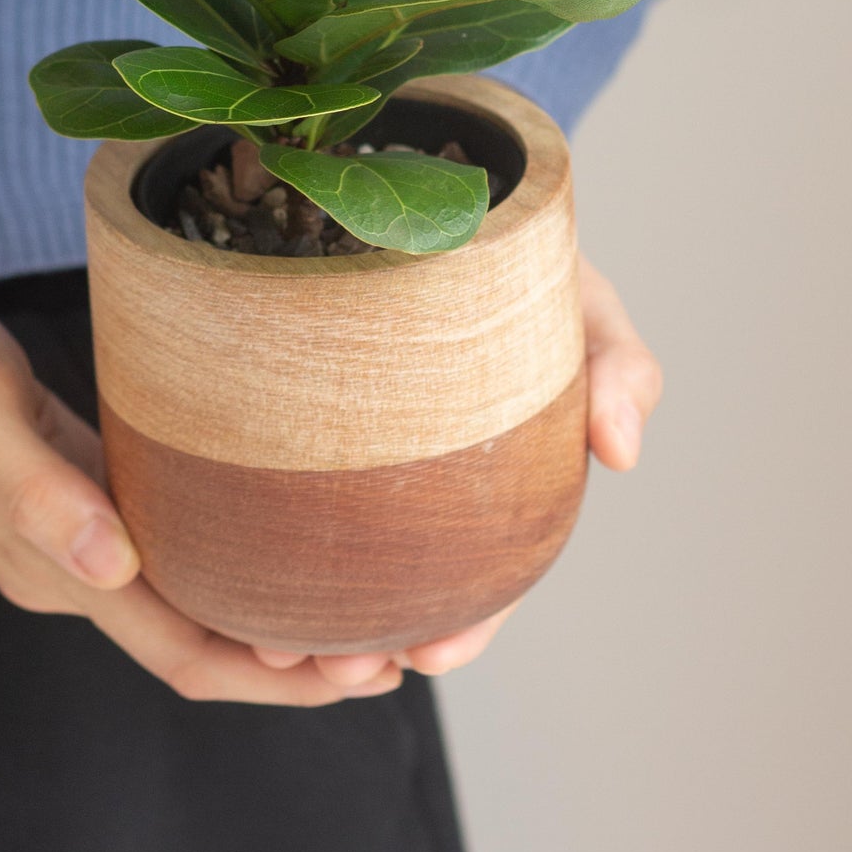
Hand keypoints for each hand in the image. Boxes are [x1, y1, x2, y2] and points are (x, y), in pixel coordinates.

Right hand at [0, 231, 402, 707]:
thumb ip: (37, 486)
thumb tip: (113, 564)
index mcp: (51, 564)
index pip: (181, 649)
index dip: (276, 674)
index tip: (366, 667)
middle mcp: (69, 566)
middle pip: (198, 640)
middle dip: (297, 659)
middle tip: (403, 638)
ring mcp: (68, 533)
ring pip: (188, 598)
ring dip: (269, 612)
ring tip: (362, 591)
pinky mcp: (70, 487)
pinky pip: (166, 545)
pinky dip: (228, 556)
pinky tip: (275, 522)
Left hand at [251, 249, 663, 687]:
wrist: (449, 184)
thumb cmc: (529, 257)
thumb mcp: (586, 304)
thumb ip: (618, 367)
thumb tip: (620, 451)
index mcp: (495, 475)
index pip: (487, 575)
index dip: (465, 625)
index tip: (425, 658)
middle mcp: (425, 475)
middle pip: (400, 580)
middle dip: (368, 640)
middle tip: (331, 668)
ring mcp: (355, 442)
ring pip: (331, 547)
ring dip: (306, 606)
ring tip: (272, 643)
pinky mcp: (291, 396)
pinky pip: (274, 477)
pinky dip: (260, 524)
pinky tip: (231, 556)